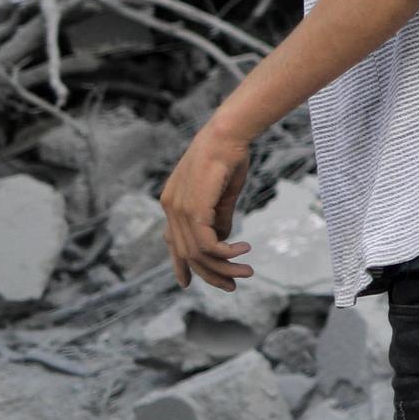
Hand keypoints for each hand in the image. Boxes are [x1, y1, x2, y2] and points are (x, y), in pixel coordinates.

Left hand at [160, 124, 254, 290]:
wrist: (227, 134)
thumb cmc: (228, 156)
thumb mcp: (223, 193)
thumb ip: (219, 217)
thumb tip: (223, 239)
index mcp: (173, 203)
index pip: (173, 243)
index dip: (180, 266)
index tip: (187, 284)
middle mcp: (170, 208)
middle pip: (187, 255)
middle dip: (212, 274)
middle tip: (234, 285)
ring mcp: (179, 209)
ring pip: (198, 253)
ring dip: (224, 266)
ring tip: (247, 271)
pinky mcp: (194, 209)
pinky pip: (206, 243)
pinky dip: (226, 252)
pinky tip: (243, 249)